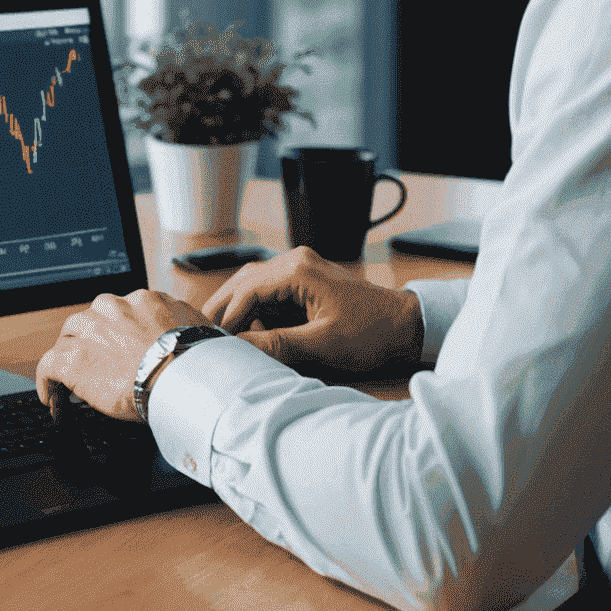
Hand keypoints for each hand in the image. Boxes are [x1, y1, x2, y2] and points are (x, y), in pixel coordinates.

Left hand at [36, 290, 210, 421]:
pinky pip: (48, 365)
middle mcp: (113, 309)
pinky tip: (51, 396)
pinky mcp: (73, 358)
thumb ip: (181, 324)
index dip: (114, 332)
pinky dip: (47, 381)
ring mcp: (90, 331)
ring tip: (69, 380)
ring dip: (68, 357)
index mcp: (142, 301)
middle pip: (89, 320)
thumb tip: (186, 330)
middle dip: (88, 341)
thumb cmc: (194, 361)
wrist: (182, 378)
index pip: (119, 311)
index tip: (117, 348)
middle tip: (93, 364)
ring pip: (67, 338)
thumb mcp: (195, 328)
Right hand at [201, 248, 422, 376]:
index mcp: (299, 269)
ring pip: (254, 284)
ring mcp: (302, 268)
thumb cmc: (371, 333)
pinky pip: (270, 291)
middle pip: (244, 280)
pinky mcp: (306, 281)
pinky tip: (250, 330)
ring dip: (239, 308)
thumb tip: (240, 349)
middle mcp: (296, 261)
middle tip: (204, 334)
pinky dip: (256, 309)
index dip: (228, 317)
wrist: (406, 325)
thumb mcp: (323, 344)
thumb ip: (278, 344)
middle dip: (224, 308)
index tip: (214, 341)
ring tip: (224, 336)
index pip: (247, 289)